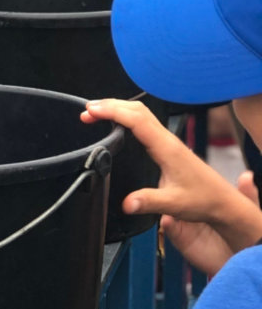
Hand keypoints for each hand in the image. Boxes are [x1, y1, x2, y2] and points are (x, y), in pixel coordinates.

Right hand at [82, 99, 261, 269]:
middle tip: (87, 110)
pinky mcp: (166, 146)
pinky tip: (115, 123)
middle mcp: (167, 140)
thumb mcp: (175, 203)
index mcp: (167, 148)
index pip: (136, 120)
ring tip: (95, 112)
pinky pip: (143, 123)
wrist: (223, 203)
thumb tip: (126, 203)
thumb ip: (149, 201)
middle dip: (110, 105)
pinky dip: (125, 117)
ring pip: (140, 114)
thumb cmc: (203, 200)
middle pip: (136, 110)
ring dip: (117, 109)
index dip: (112, 112)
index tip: (92, 112)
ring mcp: (167, 141)